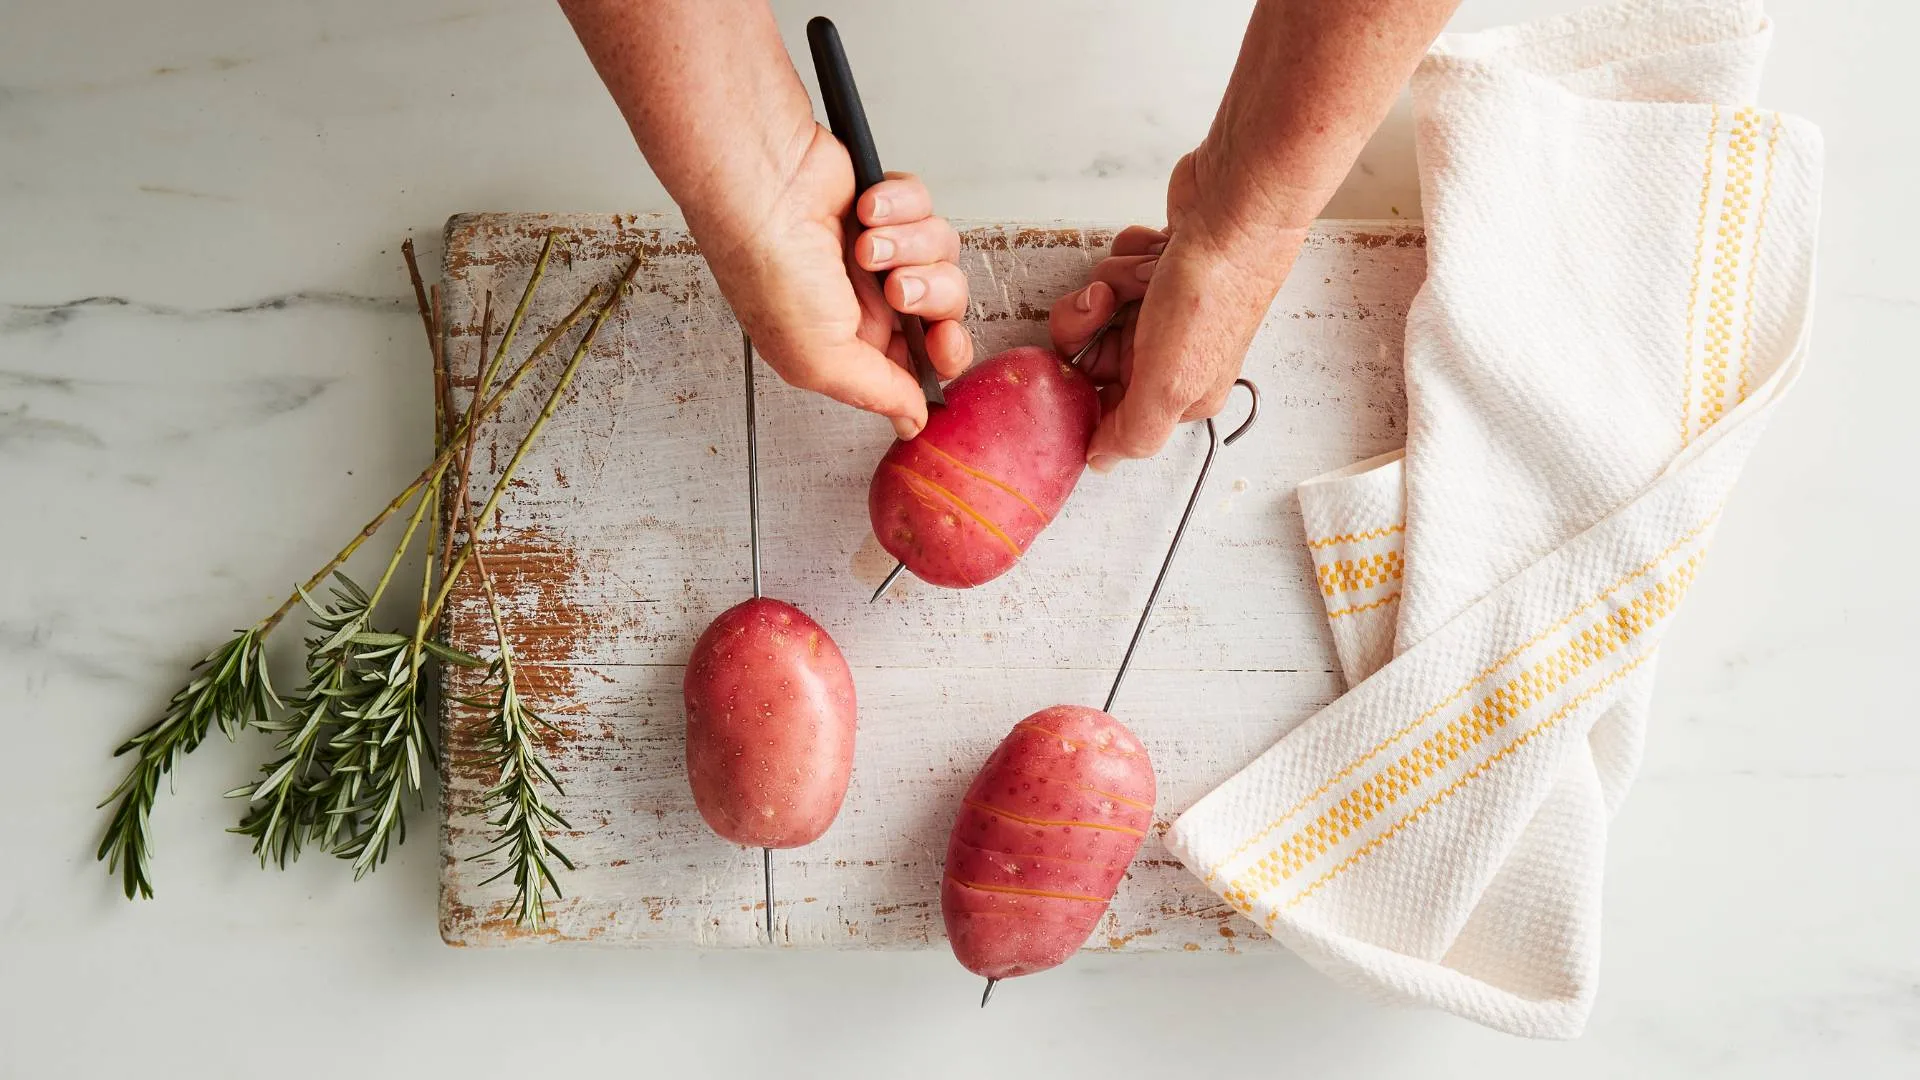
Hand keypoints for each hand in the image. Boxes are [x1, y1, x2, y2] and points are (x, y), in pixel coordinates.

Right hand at [695, 127, 971, 439]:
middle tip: (897, 288)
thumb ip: (875, 394)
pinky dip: (900, 208)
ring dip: (910, 248)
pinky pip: (925, 210)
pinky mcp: (886, 206)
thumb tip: (911, 422)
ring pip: (941, 257)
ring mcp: (880, 251)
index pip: (925, 363)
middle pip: (946, 309)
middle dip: (932, 296)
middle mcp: (869, 301)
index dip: (945, 353)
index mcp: (854, 346)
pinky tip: (865, 210)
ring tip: (867, 245)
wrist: (762, 187)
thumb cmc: (771, 271)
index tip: (941, 340)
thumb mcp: (819, 359)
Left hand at [1048, 153, 1304, 469]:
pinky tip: (1156, 252)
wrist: (1236, 207)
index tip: (1080, 362)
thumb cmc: (1213, 290)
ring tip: (1147, 275)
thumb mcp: (1171, 384)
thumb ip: (1134, 433)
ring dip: (1113, 285)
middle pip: (1092, 355)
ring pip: (1098, 308)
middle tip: (1112, 305)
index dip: (1083, 385)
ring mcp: (1165, 309)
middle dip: (1093, 323)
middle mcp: (1172, 355)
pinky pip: (1113, 269)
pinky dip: (1127, 256)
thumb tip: (1102, 463)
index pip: (1106, 410)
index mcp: (1179, 394)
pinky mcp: (1157, 268)